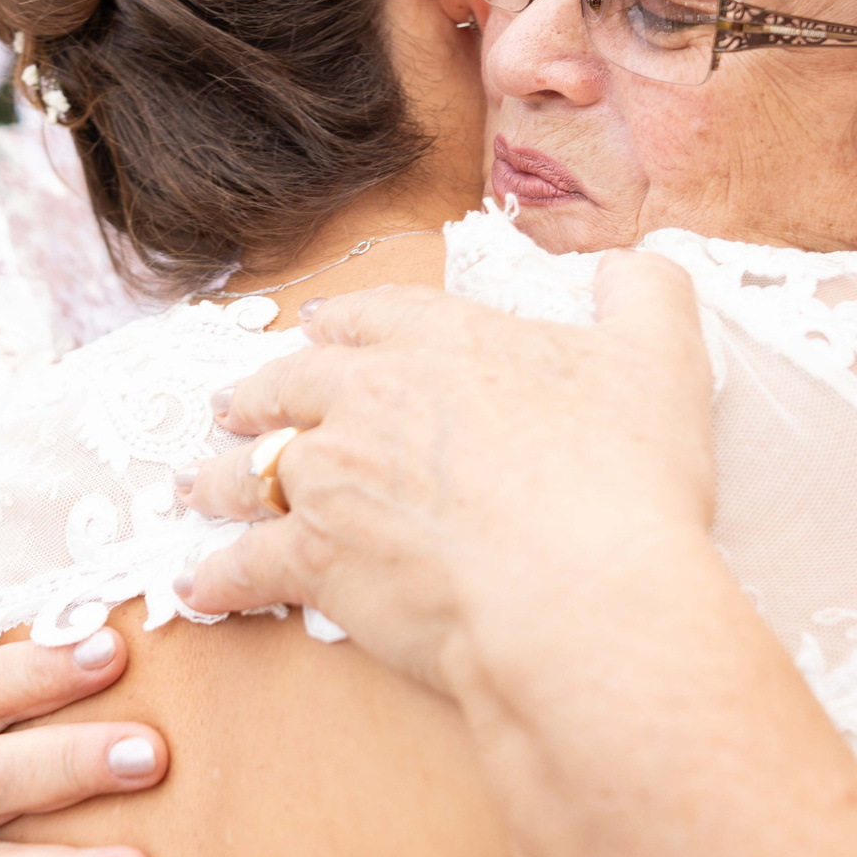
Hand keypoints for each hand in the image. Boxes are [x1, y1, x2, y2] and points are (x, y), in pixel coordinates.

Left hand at [179, 250, 716, 694]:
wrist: (580, 590)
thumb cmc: (624, 479)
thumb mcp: (659, 360)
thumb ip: (645, 297)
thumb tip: (629, 265)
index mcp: (443, 340)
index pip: (374, 317)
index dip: (342, 326)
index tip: (319, 331)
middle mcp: (370, 395)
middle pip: (292, 384)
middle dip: (259, 395)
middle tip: (235, 405)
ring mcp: (332, 476)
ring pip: (253, 468)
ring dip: (219, 477)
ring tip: (196, 485)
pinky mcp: (314, 560)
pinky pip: (244, 566)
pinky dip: (216, 578)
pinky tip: (196, 588)